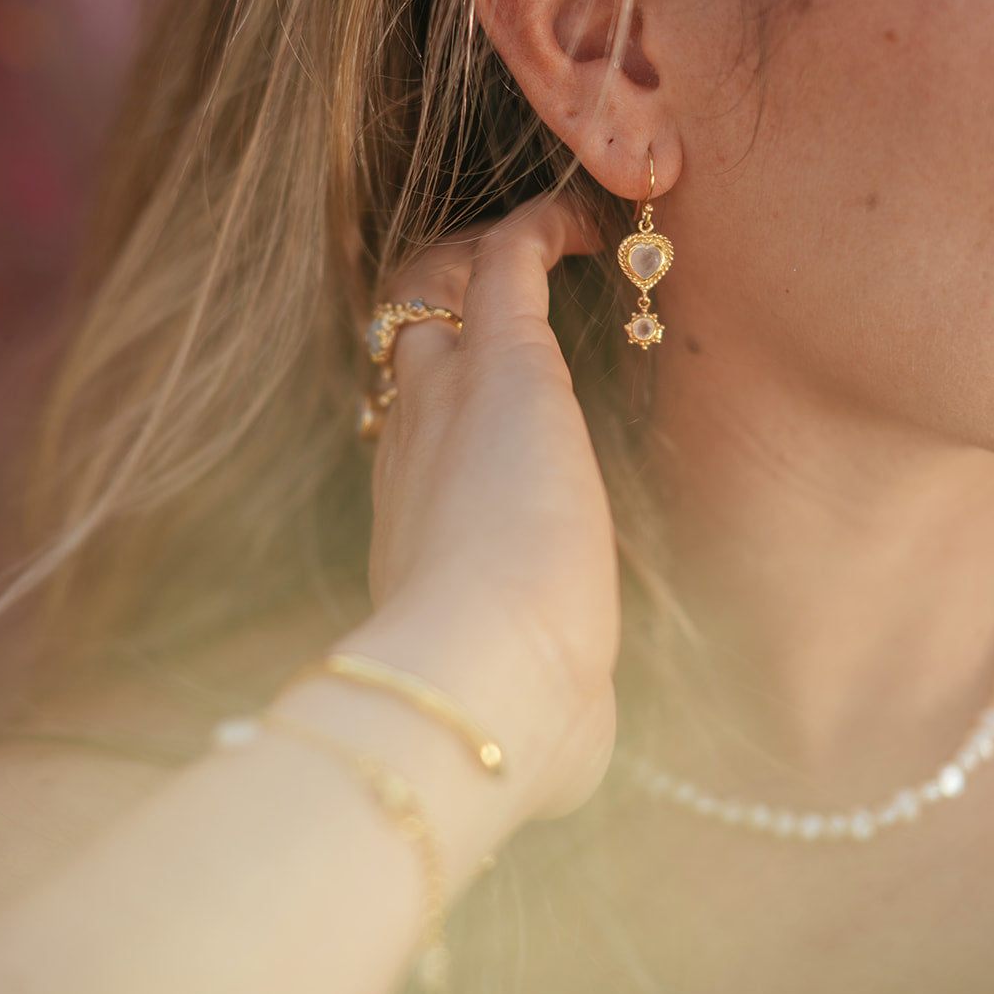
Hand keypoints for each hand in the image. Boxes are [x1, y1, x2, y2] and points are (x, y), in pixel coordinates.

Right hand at [365, 194, 619, 819]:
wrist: (488, 680)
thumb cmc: (513, 717)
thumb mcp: (531, 706)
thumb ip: (557, 718)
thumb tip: (585, 773)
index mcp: (417, 522)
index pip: (415, 423)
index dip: (443, 393)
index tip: (493, 386)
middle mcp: (417, 445)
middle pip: (408, 333)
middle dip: (447, 302)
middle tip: (508, 287)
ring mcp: (454, 399)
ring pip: (438, 280)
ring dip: (482, 251)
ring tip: (548, 237)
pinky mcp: (510, 365)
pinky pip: (507, 256)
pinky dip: (541, 226)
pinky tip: (585, 220)